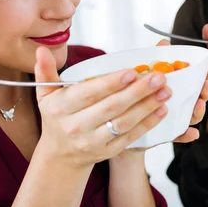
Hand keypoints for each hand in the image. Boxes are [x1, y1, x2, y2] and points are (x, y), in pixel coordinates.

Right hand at [34, 47, 170, 167]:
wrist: (60, 156)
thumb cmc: (56, 117)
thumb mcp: (46, 95)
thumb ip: (45, 72)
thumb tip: (42, 50)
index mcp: (61, 108)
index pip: (89, 93)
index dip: (111, 83)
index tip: (132, 71)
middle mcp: (76, 126)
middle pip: (111, 107)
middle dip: (137, 91)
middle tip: (158, 76)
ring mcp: (93, 141)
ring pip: (124, 122)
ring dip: (147, 106)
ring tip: (165, 91)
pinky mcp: (108, 151)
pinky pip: (131, 136)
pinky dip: (148, 123)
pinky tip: (162, 110)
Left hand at [139, 39, 207, 144]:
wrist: (124, 118)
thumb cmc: (142, 91)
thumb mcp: (149, 72)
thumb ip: (159, 58)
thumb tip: (164, 42)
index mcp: (180, 85)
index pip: (197, 77)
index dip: (206, 73)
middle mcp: (181, 102)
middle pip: (199, 96)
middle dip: (206, 90)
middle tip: (206, 85)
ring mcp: (176, 118)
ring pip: (192, 116)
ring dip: (198, 111)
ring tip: (199, 104)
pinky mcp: (168, 134)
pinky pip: (179, 135)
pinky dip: (186, 135)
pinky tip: (192, 133)